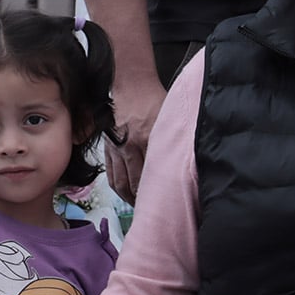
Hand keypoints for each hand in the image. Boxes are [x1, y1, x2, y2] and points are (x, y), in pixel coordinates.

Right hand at [106, 82, 166, 202]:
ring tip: (140, 206)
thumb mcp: (170, 118)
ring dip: (129, 198)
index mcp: (148, 139)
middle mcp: (130, 147)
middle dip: (145, 201)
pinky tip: (126, 193)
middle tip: (155, 211)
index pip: (154, 176)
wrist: (131, 83)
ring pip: (121, 183)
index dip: (161, 194)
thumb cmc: (153, 98)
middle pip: (136, 184)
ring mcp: (116, 148)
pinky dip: (118, 187)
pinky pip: (111, 174)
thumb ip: (176, 141)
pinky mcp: (108, 147)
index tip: (168, 204)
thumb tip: (187, 163)